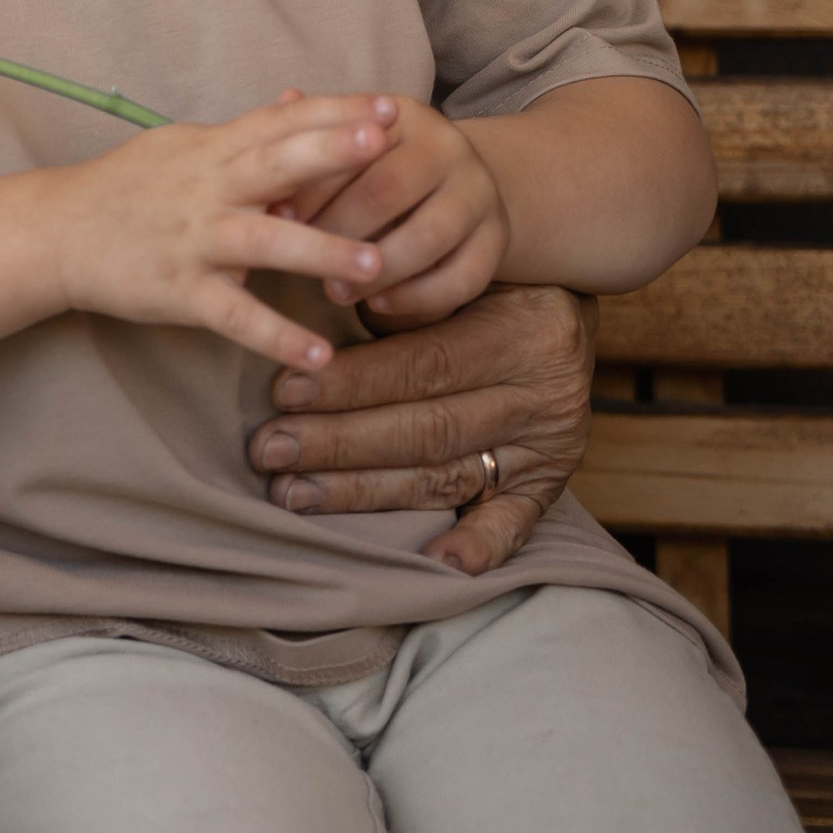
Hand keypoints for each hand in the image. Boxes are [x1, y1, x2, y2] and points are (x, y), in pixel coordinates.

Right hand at [33, 99, 398, 371]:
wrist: (57, 231)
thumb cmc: (129, 186)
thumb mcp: (185, 145)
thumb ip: (245, 129)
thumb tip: (298, 96)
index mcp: (213, 150)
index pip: (279, 122)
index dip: (333, 112)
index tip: (388, 106)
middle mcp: (207, 188)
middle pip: (274, 163)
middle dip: (329, 153)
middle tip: (385, 144)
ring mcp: (193, 240)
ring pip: (262, 241)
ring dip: (319, 251)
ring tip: (376, 265)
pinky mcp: (178, 291)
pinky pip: (232, 314)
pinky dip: (274, 335)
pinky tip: (318, 355)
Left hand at [245, 280, 599, 571]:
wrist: (562, 300)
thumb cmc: (480, 281)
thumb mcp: (451, 269)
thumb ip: (398, 302)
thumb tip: (313, 343)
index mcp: (521, 333)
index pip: (424, 366)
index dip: (350, 383)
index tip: (282, 393)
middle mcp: (542, 395)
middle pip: (427, 429)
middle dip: (338, 444)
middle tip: (269, 450)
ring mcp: (549, 446)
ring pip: (446, 477)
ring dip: (364, 492)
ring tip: (294, 494)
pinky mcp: (549, 483)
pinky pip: (514, 524)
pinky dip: (477, 547)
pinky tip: (433, 563)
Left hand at [284, 94, 510, 323]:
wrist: (455, 184)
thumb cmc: (377, 167)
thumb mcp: (349, 147)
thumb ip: (314, 138)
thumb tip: (283, 100)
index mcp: (404, 117)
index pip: (355, 146)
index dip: (313, 184)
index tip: (276, 216)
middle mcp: (449, 148)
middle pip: (389, 190)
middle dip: (340, 228)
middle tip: (302, 259)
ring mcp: (478, 194)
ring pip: (427, 238)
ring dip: (376, 271)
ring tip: (334, 292)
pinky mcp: (496, 240)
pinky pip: (461, 278)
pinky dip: (415, 297)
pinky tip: (377, 306)